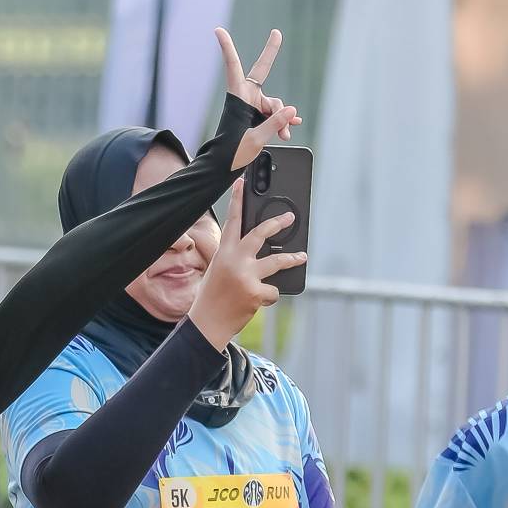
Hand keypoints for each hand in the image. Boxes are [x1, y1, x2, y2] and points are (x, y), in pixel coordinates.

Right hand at [188, 182, 305, 348]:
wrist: (207, 325)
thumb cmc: (212, 298)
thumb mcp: (218, 271)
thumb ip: (236, 258)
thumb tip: (264, 249)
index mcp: (222, 253)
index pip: (232, 221)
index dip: (237, 200)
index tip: (241, 182)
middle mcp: (234, 260)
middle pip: (261, 234)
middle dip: (278, 223)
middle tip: (291, 217)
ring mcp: (246, 276)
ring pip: (277, 261)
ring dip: (292, 259)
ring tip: (301, 257)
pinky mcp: (256, 292)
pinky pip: (274, 290)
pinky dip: (268, 296)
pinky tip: (256, 302)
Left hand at [214, 26, 300, 168]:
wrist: (223, 167)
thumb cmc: (232, 153)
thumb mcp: (255, 139)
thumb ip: (274, 124)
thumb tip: (292, 111)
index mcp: (238, 97)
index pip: (233, 67)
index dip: (226, 48)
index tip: (218, 30)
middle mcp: (246, 98)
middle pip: (263, 74)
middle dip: (271, 53)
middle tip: (277, 33)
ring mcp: (252, 107)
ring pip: (274, 103)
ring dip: (282, 118)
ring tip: (285, 135)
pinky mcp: (258, 117)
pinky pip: (275, 114)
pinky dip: (283, 120)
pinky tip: (293, 125)